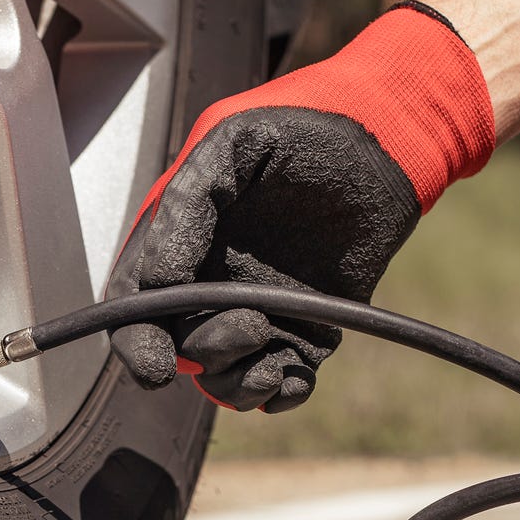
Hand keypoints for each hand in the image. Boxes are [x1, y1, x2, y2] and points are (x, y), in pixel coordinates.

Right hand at [107, 2, 494, 410]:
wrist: (384, 137)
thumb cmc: (303, 126)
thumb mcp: (230, 144)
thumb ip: (186, 206)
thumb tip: (156, 281)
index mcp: (181, 239)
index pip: (135, 302)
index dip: (135, 340)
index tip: (153, 365)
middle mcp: (213, 280)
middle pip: (181, 346)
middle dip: (205, 353)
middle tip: (252, 323)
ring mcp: (261, 308)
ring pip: (226, 375)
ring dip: (239, 382)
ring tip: (271, 353)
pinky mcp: (310, 328)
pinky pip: (283, 380)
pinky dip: (281, 393)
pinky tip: (294, 376)